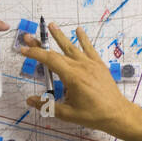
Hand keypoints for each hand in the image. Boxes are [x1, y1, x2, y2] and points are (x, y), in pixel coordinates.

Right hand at [19, 23, 135, 137]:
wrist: (117, 114)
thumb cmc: (94, 115)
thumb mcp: (67, 114)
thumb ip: (47, 106)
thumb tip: (30, 101)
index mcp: (72, 77)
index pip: (49, 60)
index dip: (35, 53)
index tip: (24, 49)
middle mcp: (81, 67)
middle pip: (57, 52)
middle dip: (41, 45)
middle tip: (28, 37)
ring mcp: (91, 64)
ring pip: (72, 47)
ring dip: (60, 36)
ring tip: (51, 25)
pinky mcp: (99, 65)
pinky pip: (89, 49)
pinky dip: (83, 39)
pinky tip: (79, 30)